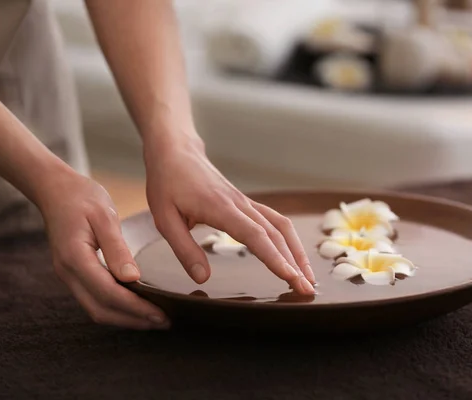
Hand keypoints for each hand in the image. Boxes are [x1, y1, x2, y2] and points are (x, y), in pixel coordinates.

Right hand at [37, 171, 168, 329]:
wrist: (54, 190)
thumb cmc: (81, 197)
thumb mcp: (104, 216)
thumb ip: (117, 248)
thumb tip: (132, 278)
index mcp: (75, 258)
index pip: (108, 293)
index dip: (136, 307)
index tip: (161, 313)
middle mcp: (68, 273)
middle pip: (101, 310)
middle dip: (134, 320)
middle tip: (164, 322)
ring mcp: (68, 276)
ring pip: (96, 309)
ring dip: (125, 318)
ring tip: (154, 319)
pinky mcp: (74, 274)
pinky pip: (94, 299)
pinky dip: (116, 308)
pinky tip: (136, 306)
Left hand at [144, 137, 315, 294]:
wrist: (176, 152)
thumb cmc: (167, 183)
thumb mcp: (164, 219)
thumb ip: (184, 250)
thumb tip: (202, 279)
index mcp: (221, 208)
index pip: (255, 236)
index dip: (274, 258)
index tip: (290, 277)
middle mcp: (240, 204)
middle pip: (275, 234)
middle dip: (294, 263)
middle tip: (307, 290)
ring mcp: (246, 203)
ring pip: (281, 226)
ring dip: (297, 251)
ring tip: (308, 277)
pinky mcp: (246, 204)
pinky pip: (274, 220)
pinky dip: (289, 239)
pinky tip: (294, 254)